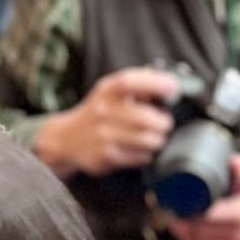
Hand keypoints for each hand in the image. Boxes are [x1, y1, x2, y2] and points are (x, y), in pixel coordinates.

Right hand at [34, 66, 181, 178]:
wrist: (67, 138)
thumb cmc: (99, 112)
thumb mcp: (111, 90)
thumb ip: (139, 84)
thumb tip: (172, 85)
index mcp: (107, 90)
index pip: (130, 82)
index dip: (156, 83)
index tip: (172, 88)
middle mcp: (104, 111)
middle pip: (146, 118)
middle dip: (163, 122)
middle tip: (164, 123)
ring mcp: (103, 135)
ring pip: (146, 140)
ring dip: (157, 140)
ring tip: (154, 137)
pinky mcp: (105, 156)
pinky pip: (139, 157)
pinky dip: (146, 154)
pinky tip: (140, 149)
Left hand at [167, 154, 239, 239]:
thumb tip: (231, 163)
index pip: (205, 218)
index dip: (185, 212)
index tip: (170, 202)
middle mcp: (237, 230)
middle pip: (196, 234)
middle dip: (178, 223)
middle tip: (164, 207)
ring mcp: (236, 238)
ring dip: (183, 231)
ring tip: (172, 214)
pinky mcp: (235, 239)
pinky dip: (194, 234)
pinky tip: (186, 222)